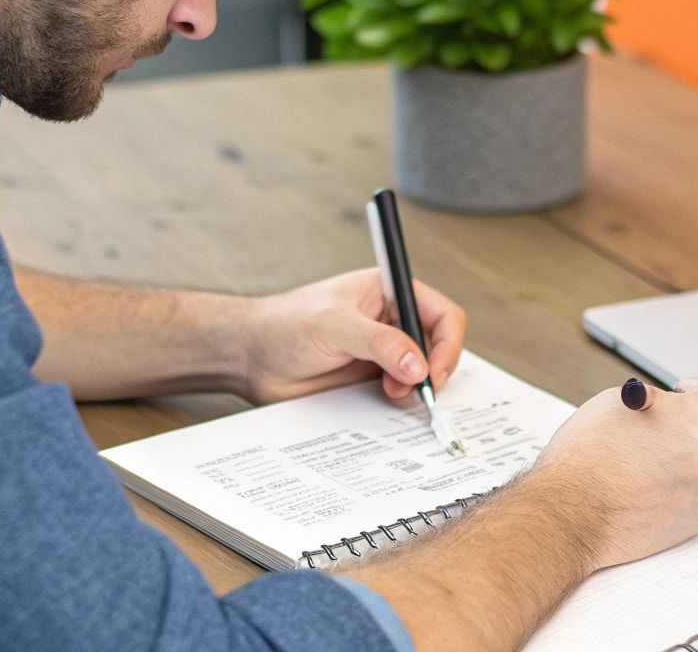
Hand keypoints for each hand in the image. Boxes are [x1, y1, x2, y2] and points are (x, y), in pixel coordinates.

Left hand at [232, 268, 466, 403]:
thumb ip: (380, 343)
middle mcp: (391, 321)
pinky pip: (399, 394)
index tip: (433, 371)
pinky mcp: (370, 380)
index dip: (447, 344)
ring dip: (415, 389)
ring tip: (390, 393)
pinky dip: (400, 403)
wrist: (250, 357)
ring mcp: (383, 352)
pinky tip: (384, 404)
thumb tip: (418, 365)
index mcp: (389, 293)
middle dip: (433, 370)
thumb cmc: (285, 324)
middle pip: (438, 346)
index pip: (442, 314)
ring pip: (421, 374)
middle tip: (411, 389)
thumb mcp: (335, 325)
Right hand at [532, 379, 697, 571]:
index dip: (683, 395)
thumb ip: (656, 403)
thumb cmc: (588, 456)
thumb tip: (664, 410)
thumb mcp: (619, 401)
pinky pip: (691, 498)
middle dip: (681, 433)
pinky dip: (673, 493)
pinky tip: (642, 491)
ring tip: (639, 468)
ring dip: (679, 465)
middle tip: (651, 436)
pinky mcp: (697, 522)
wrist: (571, 515)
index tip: (673, 401)